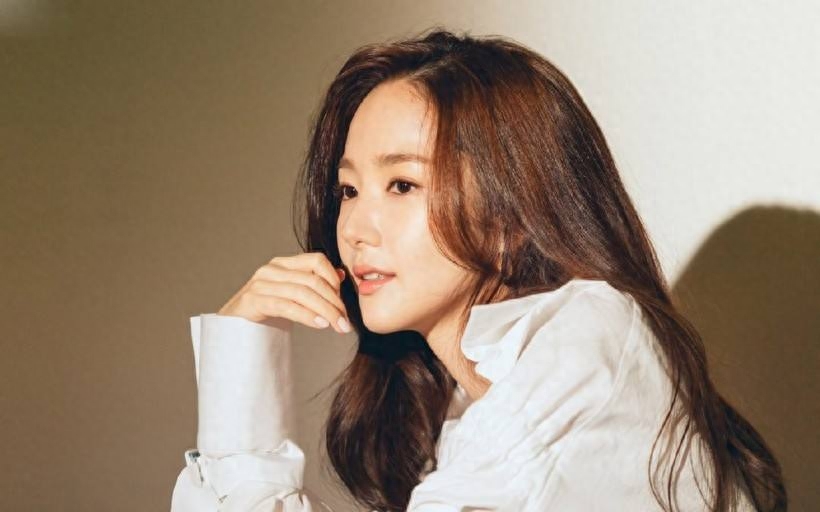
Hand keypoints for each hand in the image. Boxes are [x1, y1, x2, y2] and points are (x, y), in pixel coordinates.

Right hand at [217, 252, 351, 333]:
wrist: (232, 330)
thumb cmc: (265, 313)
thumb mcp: (292, 296)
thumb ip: (312, 284)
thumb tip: (340, 275)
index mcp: (283, 264)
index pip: (317, 260)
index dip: (334, 280)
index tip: (343, 303)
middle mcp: (271, 269)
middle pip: (312, 280)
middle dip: (334, 302)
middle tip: (345, 322)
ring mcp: (260, 284)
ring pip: (302, 292)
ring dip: (325, 311)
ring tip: (337, 326)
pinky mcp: (253, 301)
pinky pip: (286, 305)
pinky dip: (307, 315)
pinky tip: (320, 324)